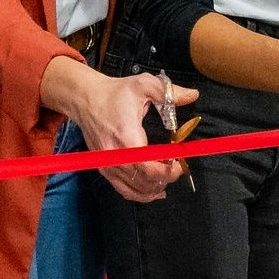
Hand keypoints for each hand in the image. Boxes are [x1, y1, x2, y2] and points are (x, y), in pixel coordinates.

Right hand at [44, 58, 197, 202]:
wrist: (85, 98)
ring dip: (156, 187)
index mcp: (127, 137)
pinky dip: (141, 194)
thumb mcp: (144, 85)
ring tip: (168, 177)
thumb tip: (193, 95)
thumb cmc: (114, 93)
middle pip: (145, 181)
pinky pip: (123, 189)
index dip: (168, 171)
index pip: (149, 168)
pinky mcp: (104, 168)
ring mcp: (108, 165)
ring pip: (136, 189)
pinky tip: (154, 190)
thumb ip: (170, 92)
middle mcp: (116, 156)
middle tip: (178, 166)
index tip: (180, 163)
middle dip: (166, 177)